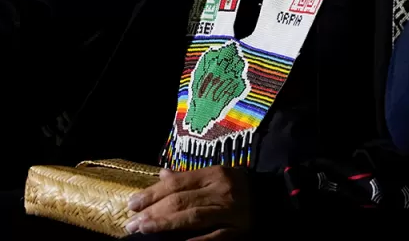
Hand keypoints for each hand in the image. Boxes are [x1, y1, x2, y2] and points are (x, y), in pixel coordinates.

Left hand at [125, 166, 250, 240]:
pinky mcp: (237, 234)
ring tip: (143, 230)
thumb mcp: (218, 176)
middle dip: (152, 212)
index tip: (132, 204)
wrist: (277, 202)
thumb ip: (190, 178)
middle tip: (132, 223)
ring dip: (163, 225)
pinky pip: (209, 239)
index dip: (152, 193)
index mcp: (215, 174)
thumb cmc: (242, 188)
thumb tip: (162, 175)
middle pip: (180, 200)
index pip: (177, 183)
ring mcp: (230, 213)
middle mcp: (222, 191)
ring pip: (191, 218)